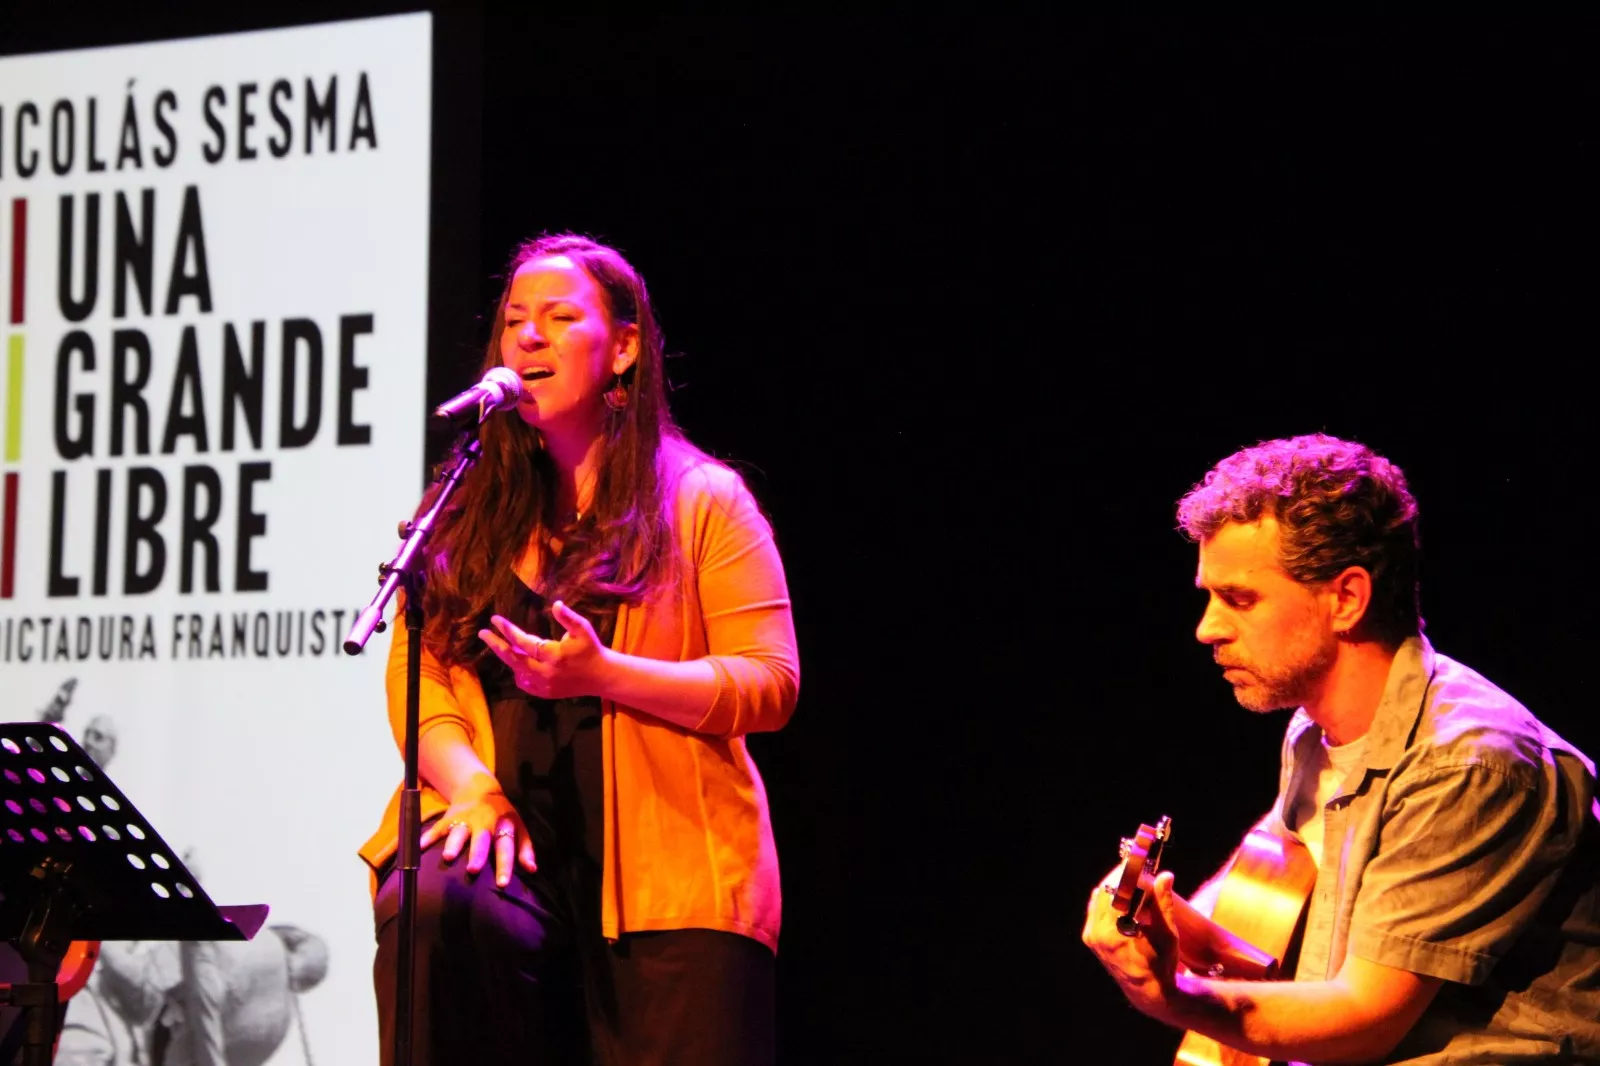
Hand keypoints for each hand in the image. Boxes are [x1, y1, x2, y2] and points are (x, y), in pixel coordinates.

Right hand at [419, 775, 536, 887]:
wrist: (479, 788)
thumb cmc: (502, 814)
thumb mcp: (517, 826)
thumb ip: (524, 848)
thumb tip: (532, 870)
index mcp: (503, 826)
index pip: (506, 846)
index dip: (505, 865)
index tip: (503, 884)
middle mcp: (484, 823)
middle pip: (481, 840)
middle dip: (477, 854)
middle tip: (473, 869)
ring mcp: (465, 819)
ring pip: (459, 832)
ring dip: (454, 844)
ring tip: (448, 857)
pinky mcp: (449, 817)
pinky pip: (438, 827)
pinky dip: (428, 837)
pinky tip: (419, 847)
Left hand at [480, 601, 611, 700]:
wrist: (601, 676)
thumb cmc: (591, 649)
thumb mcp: (583, 629)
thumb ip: (569, 617)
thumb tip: (556, 604)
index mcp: (553, 655)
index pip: (523, 642)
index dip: (508, 630)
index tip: (495, 620)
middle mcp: (545, 672)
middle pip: (513, 658)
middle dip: (496, 645)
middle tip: (483, 634)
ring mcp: (544, 685)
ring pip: (516, 670)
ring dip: (508, 657)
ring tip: (501, 645)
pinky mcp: (545, 693)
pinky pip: (524, 683)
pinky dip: (518, 671)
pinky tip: (519, 662)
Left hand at [1082, 866, 1184, 1024]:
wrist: (1148, 990)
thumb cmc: (1162, 963)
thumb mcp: (1167, 935)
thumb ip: (1163, 904)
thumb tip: (1165, 876)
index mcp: (1113, 934)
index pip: (1115, 891)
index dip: (1127, 873)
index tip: (1140, 862)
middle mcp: (1096, 934)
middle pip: (1105, 891)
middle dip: (1122, 877)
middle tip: (1139, 869)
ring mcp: (1091, 936)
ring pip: (1099, 898)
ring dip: (1116, 887)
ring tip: (1135, 882)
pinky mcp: (1090, 938)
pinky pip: (1097, 908)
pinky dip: (1111, 900)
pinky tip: (1126, 897)